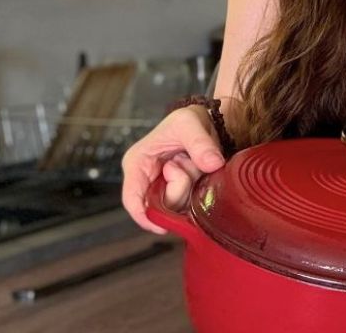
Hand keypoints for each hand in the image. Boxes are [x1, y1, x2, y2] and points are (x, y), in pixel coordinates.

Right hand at [120, 106, 225, 233]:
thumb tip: (212, 164)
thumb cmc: (188, 119)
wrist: (206, 120)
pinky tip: (200, 174)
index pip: (133, 199)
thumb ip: (199, 142)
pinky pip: (189, 205)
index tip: (165, 225)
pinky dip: (198, 192)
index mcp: (137, 163)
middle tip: (189, 163)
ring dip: (192, 188)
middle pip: (160, 206)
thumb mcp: (190, 122)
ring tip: (194, 164)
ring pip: (177, 207)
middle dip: (180, 189)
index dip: (146, 217)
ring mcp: (163, 188)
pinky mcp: (179, 193)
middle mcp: (147, 180)